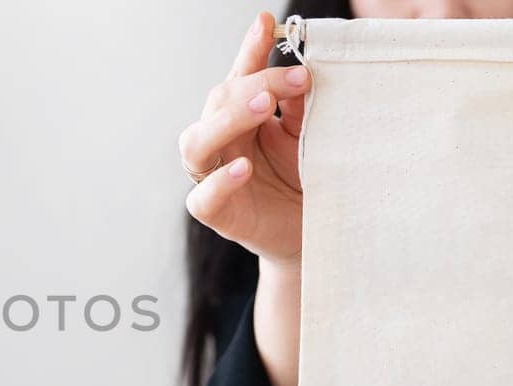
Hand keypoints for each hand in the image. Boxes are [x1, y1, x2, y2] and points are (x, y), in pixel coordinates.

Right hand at [177, 11, 310, 267]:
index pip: (243, 76)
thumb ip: (302, 108)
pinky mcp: (217, 214)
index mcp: (244, 118)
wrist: (315, 236)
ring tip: (264, 108)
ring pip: (197, 142)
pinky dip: (220, 182)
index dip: (252, 49)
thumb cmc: (309, 182)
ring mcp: (214, 177)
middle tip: (295, 77)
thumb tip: (303, 70)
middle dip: (254, 84)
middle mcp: (223, 142)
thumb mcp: (312, 138)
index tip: (268, 22)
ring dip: (228, 120)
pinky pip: (203, 198)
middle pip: (218, 101)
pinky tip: (243, 169)